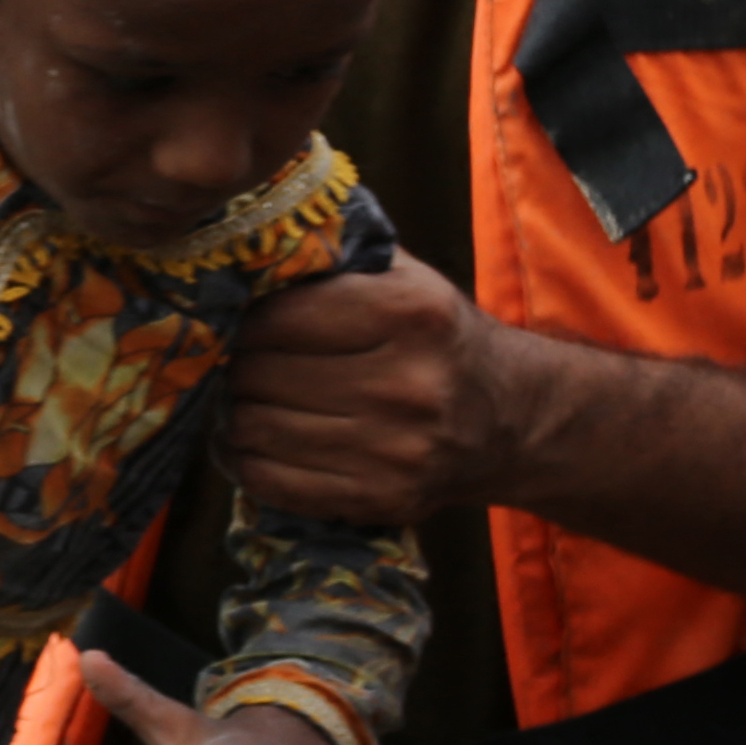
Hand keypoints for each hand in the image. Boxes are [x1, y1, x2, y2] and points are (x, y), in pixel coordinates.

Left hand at [216, 255, 517, 526]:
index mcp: (409, 313)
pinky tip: (250, 442)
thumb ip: (336, 255)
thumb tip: (249, 246)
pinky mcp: (378, 498)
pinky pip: (269, 480)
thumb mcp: (406, 278)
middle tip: (238, 363)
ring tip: (245, 399)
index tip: (243, 324)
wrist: (510, 419)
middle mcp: (406, 384)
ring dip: (235, 413)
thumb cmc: (438, 338)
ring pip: (254, 428)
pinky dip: (243, 459)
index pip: (275, 317)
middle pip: (258, 374)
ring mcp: (393, 450)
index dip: (244, 320)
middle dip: (236, 367)